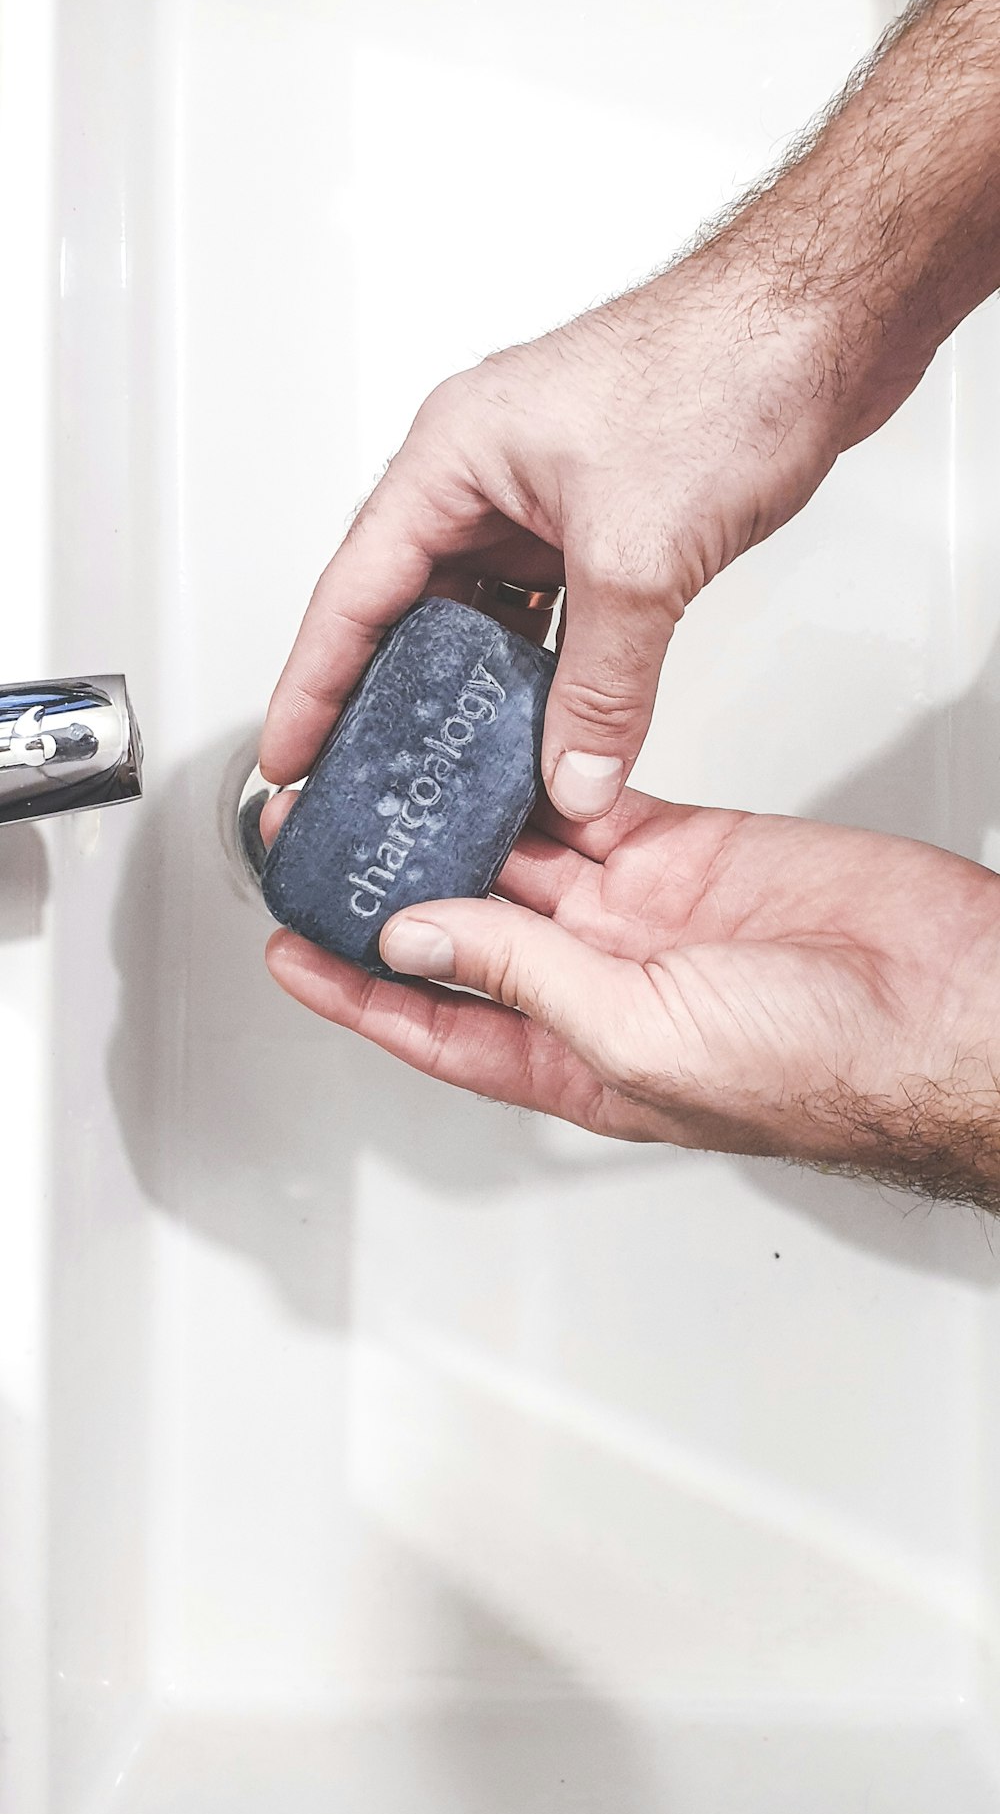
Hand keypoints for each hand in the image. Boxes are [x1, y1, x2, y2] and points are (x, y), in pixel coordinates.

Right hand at [259, 253, 855, 819]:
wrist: (827, 319)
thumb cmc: (725, 366)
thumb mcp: (639, 556)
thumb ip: (602, 687)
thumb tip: (575, 775)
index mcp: (452, 457)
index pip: (354, 594)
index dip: (314, 685)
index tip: (289, 756)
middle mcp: (486, 475)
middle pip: (411, 612)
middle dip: (392, 704)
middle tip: (370, 786)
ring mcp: (546, 497)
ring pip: (488, 620)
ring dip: (480, 696)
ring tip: (457, 776)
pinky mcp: (606, 516)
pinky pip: (552, 615)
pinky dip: (549, 672)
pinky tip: (550, 727)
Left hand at [266, 791, 999, 1203]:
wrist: (940, 1002)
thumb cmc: (825, 1070)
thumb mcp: (643, 1039)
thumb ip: (526, 978)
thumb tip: (417, 939)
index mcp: (574, 1056)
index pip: (435, 1022)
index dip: (356, 989)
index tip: (291, 949)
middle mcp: (594, 983)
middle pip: (462, 926)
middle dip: (391, 884)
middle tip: (324, 836)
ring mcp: (639, 911)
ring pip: (519, 853)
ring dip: (455, 819)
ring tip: (387, 777)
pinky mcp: (685, 847)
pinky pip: (590, 801)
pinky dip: (542, 771)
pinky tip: (491, 744)